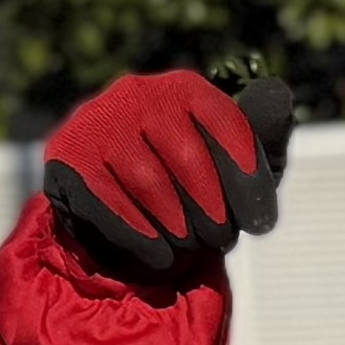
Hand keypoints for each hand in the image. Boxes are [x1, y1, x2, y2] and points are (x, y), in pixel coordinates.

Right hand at [42, 70, 296, 286]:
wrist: (126, 209)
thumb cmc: (197, 184)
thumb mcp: (239, 161)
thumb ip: (264, 132)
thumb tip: (277, 95)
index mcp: (184, 88)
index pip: (225, 124)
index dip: (248, 179)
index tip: (261, 224)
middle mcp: (138, 94)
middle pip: (187, 157)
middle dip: (213, 209)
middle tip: (222, 240)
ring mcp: (98, 122)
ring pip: (148, 183)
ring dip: (178, 227)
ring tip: (190, 246)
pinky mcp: (68, 158)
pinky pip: (108, 203)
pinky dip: (140, 237)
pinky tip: (159, 255)